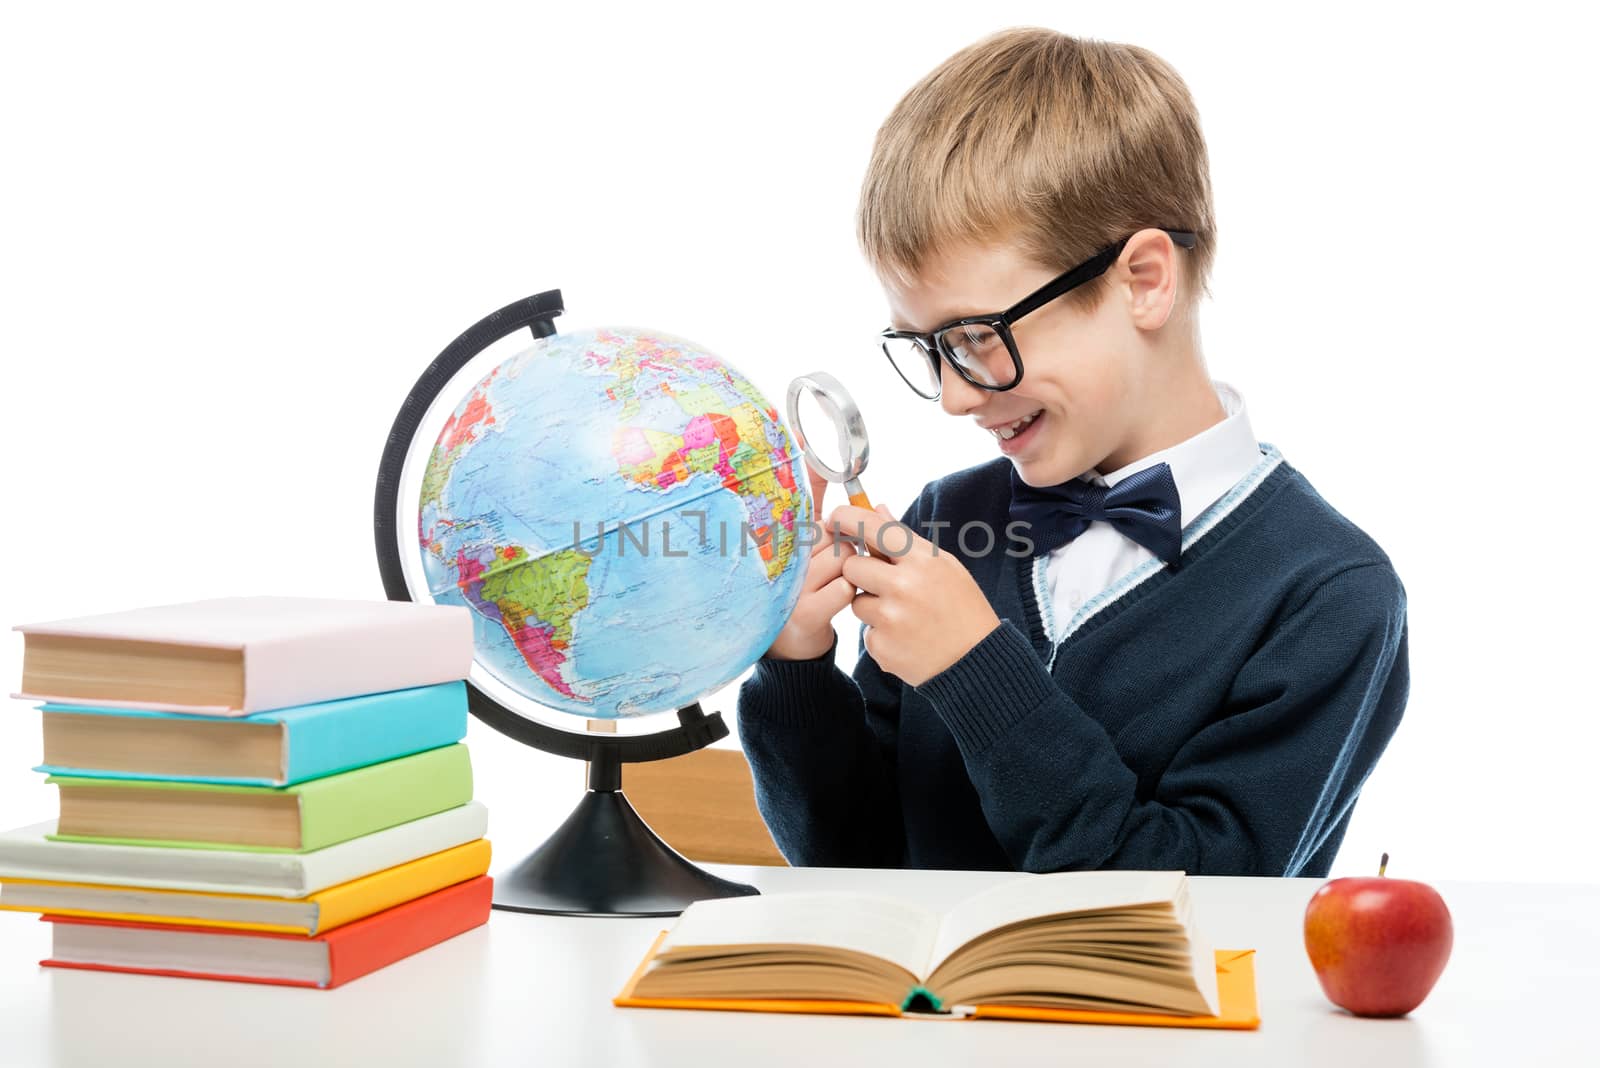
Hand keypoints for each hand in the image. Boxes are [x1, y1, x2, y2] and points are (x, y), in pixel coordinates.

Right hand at [763, 463, 853, 660]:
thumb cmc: (804, 583)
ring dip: (851, 571)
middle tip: (836, 564)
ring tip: (835, 582)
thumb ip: (814, 504)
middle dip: (846, 545)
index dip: (817, 494)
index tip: (812, 467)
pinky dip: (849, 592)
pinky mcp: (804, 612)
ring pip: (842, 559)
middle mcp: (781, 558)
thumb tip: (818, 461)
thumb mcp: (807, 543)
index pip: (805, 506)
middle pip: (832, 534)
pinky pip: (844, 588)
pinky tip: (837, 600)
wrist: (792, 642)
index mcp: (781, 537)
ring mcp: (791, 586)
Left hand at [827, 502, 1002, 686]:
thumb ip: (905, 538)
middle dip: (860, 573)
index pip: (873, 528)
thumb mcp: (943, 565)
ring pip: (856, 602)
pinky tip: (906, 638)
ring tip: (904, 615)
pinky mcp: (881, 647)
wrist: (975, 660)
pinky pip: (865, 632)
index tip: (834, 518)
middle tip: (883, 583)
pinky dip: (880, 634)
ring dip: (872, 607)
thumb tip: (877, 508)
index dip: (847, 518)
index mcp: (922, 561)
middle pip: (852, 567)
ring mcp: (890, 619)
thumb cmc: (962, 607)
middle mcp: (903, 587)